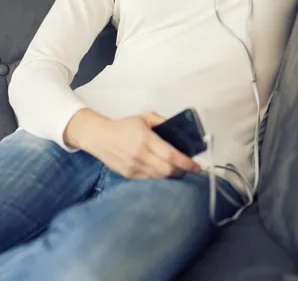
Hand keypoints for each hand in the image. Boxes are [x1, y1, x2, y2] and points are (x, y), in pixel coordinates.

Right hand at [67, 109, 201, 179]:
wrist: (99, 137)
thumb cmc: (123, 126)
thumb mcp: (145, 117)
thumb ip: (162, 122)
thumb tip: (179, 131)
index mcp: (145, 139)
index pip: (171, 155)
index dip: (186, 163)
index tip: (196, 166)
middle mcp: (140, 155)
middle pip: (168, 170)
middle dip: (182, 171)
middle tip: (189, 168)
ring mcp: (134, 168)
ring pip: (160, 177)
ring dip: (172, 175)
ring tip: (178, 170)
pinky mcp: (129, 176)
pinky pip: (150, 180)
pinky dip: (159, 177)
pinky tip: (163, 171)